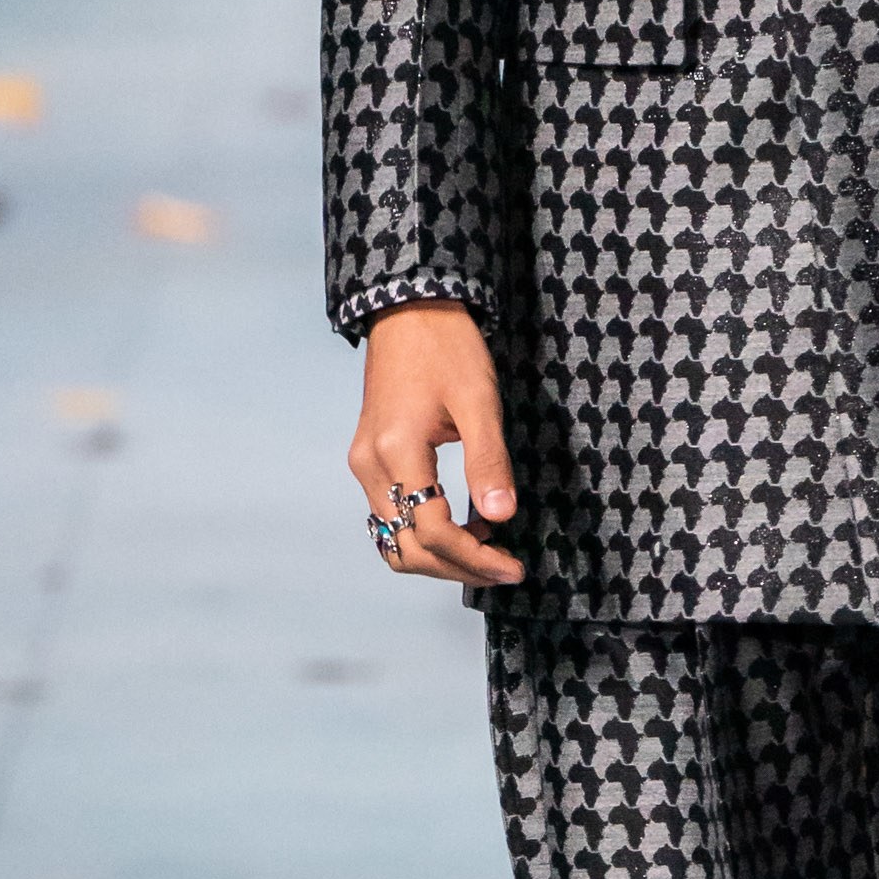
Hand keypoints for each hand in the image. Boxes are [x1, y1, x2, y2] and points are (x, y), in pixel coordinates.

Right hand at [348, 303, 524, 587]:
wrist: (410, 311)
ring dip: (439, 556)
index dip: (475, 559)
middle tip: (505, 567)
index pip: (433, 532)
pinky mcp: (369, 459)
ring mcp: (364, 463)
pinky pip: (391, 516)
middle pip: (407, 547)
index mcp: (396, 451)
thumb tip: (501, 518)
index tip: (514, 567)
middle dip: (457, 567)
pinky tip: (464, 523)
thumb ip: (488, 461)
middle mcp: (370, 465)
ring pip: (394, 539)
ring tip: (488, 548)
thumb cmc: (447, 347)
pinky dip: (424, 533)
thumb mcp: (479, 401)